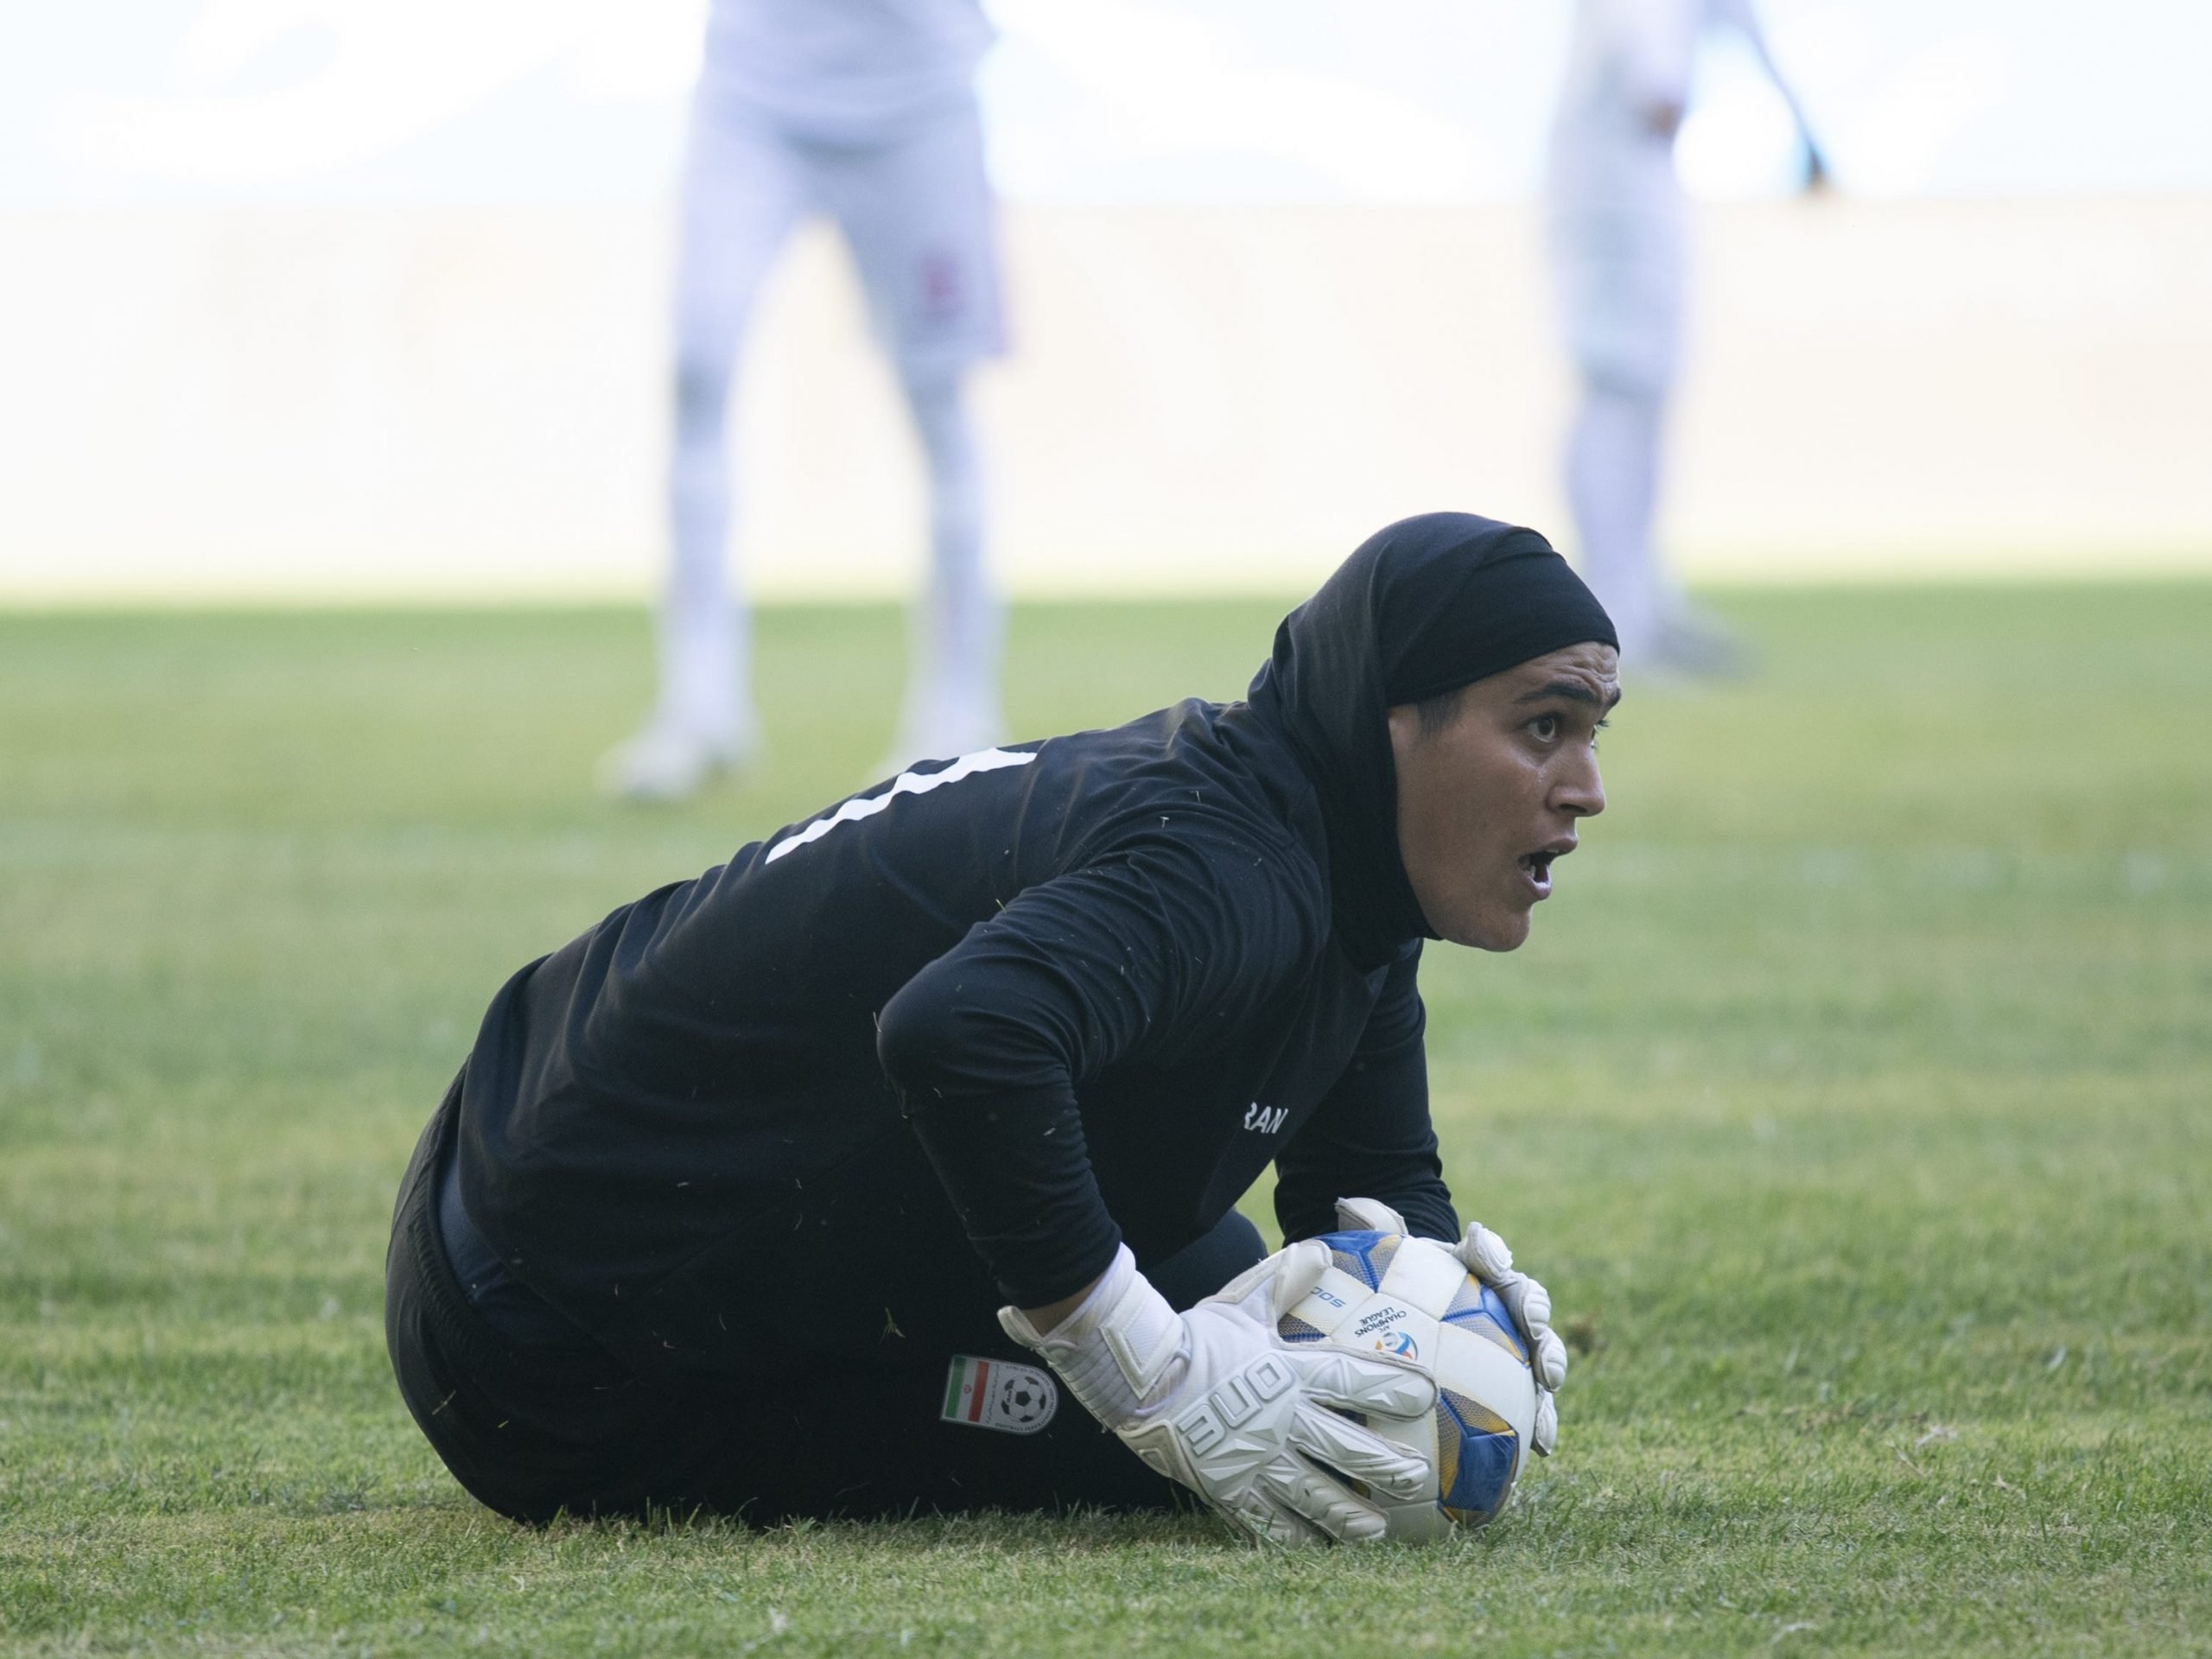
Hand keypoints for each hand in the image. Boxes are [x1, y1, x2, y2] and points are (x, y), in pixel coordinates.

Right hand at [1000, 1243, 1437, 1543]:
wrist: (1140, 1379)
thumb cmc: (1195, 1338)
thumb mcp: (1242, 1303)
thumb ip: (1283, 1280)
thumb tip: (1319, 1248)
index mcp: (1289, 1374)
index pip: (1354, 1380)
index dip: (1393, 1387)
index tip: (1427, 1396)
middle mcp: (1282, 1421)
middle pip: (1347, 1448)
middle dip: (1385, 1465)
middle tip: (1416, 1479)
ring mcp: (1257, 1460)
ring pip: (1316, 1494)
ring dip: (1349, 1514)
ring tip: (1376, 1530)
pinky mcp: (1231, 1489)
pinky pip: (1270, 1521)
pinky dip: (1296, 1537)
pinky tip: (1316, 1548)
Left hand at [1334, 1197, 1567, 1456]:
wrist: (1412, 1316)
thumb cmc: (1397, 1286)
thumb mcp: (1381, 1260)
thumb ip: (1372, 1231)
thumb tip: (1350, 1205)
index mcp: (1474, 1267)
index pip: (1487, 1253)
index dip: (1492, 1252)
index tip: (1488, 1258)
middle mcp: (1503, 1303)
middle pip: (1529, 1306)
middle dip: (1538, 1319)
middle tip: (1534, 1338)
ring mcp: (1515, 1343)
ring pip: (1542, 1354)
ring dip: (1549, 1372)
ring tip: (1547, 1397)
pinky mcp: (1516, 1382)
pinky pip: (1531, 1401)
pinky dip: (1538, 1422)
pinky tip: (1539, 1448)